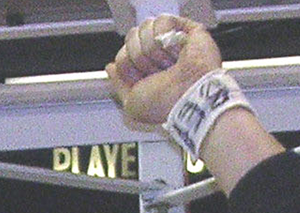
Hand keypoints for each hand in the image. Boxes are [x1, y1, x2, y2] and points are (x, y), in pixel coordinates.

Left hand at [105, 16, 221, 130]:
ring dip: (152, 50)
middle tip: (155, 72)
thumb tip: (111, 67)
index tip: (140, 79)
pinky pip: (162, 20)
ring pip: (145, 27)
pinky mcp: (188, 30)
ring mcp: (173, 42)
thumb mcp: (132, 103)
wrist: (189, 97)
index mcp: (146, 71)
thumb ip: (119, 84)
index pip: (122, 54)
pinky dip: (166, 38)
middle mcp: (158, 55)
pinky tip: (177, 53)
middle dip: (138, 57)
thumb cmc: (165, 104)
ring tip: (168, 64)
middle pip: (131, 38)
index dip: (126, 65)